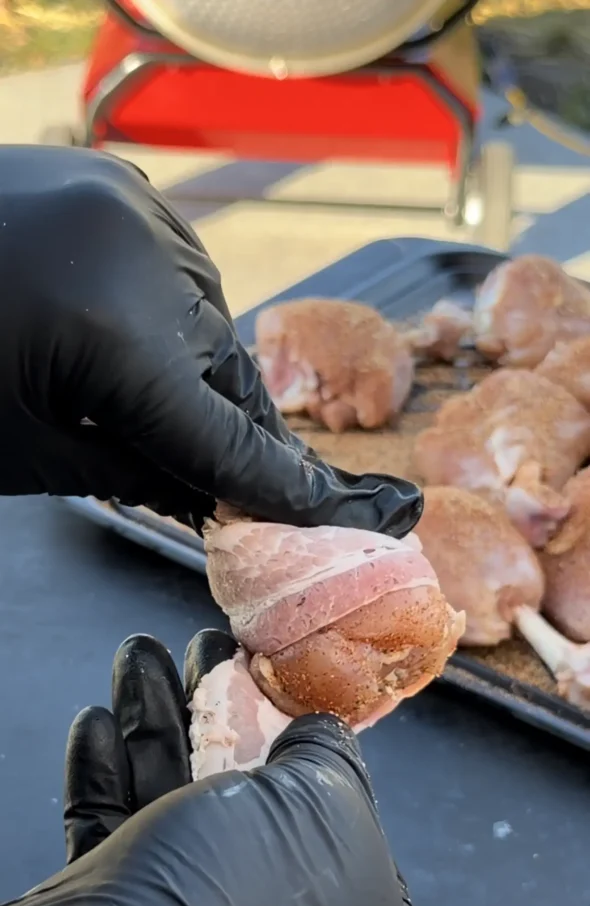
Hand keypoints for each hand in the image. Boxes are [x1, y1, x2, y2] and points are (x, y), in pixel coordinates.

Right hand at [0, 629, 424, 905]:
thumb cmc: (244, 897)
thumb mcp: (324, 805)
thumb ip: (330, 757)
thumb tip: (320, 730)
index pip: (336, 807)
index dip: (303, 732)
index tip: (274, 674)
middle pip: (246, 790)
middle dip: (217, 706)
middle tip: (203, 646)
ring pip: (175, 798)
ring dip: (154, 719)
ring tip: (138, 655)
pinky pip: (118, 830)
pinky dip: (109, 771)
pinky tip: (100, 720)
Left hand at [1, 147, 421, 534]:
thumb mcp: (22, 450)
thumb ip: (130, 474)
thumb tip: (207, 494)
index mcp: (115, 328)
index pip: (220, 433)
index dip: (272, 482)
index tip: (321, 510)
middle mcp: (143, 252)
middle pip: (223, 373)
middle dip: (226, 432)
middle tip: (235, 483)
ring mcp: (130, 204)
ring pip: (207, 317)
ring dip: (197, 373)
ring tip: (161, 412)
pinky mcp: (111, 183)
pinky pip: (174, 268)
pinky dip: (169, 316)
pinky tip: (134, 345)